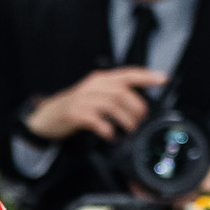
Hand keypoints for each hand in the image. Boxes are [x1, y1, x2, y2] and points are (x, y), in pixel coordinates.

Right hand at [22, 65, 165, 141]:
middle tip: (140, 121)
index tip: (163, 79)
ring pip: (112, 104)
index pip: (127, 74)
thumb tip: (138, 108)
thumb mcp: (94, 97)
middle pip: (122, 91)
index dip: (146, 76)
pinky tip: (111, 135)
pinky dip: (107, 128)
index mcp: (101, 80)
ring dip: (125, 119)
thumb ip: (113, 97)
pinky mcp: (75, 113)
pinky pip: (96, 119)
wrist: (46, 117)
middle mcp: (93, 86)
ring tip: (129, 130)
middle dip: (136, 107)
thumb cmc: (75, 108)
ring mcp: (83, 99)